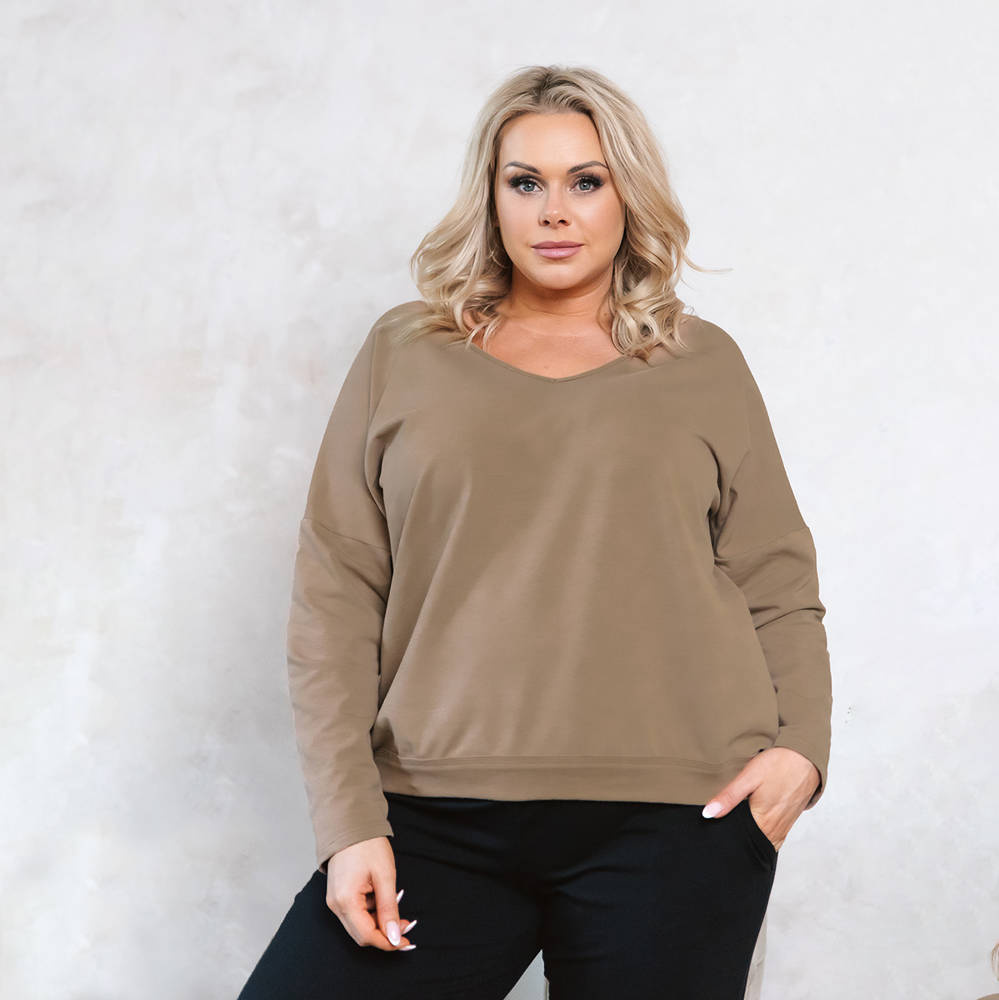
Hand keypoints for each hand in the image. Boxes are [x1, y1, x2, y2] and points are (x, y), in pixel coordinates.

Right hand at [325, 837, 417, 950]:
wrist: (350, 824)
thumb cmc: (368, 846)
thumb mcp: (385, 876)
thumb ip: (389, 908)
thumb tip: (394, 937)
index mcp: (345, 901)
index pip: (367, 936)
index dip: (388, 942)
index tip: (406, 941)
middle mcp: (336, 905)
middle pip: (361, 934)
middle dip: (385, 933)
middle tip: (406, 924)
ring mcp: (335, 900)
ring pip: (359, 925)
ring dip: (379, 921)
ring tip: (397, 904)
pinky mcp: (338, 895)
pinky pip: (355, 913)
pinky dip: (371, 912)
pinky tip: (383, 898)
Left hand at [701, 747, 818, 850]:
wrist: (805, 757)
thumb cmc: (778, 764)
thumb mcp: (748, 777)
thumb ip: (728, 797)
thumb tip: (708, 814)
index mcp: (763, 821)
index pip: (741, 842)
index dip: (727, 839)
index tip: (716, 835)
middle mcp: (776, 829)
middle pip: (752, 845)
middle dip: (738, 842)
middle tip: (723, 834)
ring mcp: (785, 826)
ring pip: (764, 842)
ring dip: (751, 840)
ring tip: (736, 832)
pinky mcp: (790, 820)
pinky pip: (775, 837)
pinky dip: (763, 836)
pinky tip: (754, 827)